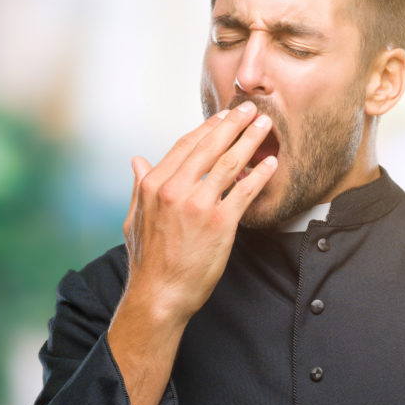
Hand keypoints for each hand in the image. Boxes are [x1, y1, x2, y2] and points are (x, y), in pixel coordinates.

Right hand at [121, 100, 276, 325]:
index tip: (222, 117)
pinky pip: (245, 191)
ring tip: (266, 126)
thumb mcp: (133, 218)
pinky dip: (260, 174)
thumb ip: (139, 186)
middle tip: (251, 109)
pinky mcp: (220, 223)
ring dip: (250, 140)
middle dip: (233, 124)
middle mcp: (175, 190)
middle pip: (210, 147)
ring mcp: (198, 205)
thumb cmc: (148, 260)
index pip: (185, 146)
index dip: (206, 129)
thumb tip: (137, 160)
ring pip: (229, 163)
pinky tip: (271, 163)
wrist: (159, 294)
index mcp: (154, 185)